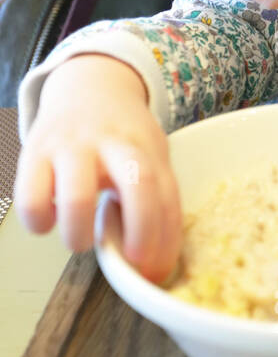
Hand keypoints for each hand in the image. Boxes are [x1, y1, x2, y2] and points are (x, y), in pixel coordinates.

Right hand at [14, 54, 181, 283]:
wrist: (88, 85)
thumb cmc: (123, 135)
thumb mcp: (151, 155)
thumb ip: (158, 201)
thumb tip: (153, 270)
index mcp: (148, 147)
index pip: (167, 194)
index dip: (165, 237)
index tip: (157, 270)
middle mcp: (113, 143)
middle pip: (139, 183)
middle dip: (139, 229)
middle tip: (130, 258)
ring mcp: (73, 145)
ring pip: (77, 197)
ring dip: (79, 234)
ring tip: (79, 240)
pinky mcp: (35, 151)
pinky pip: (30, 197)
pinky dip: (39, 220)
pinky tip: (49, 219)